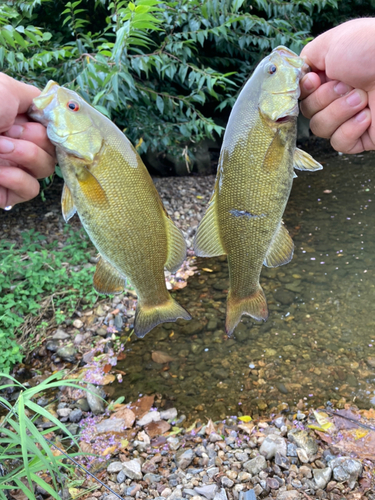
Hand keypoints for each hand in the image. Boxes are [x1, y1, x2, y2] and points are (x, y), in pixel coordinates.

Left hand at [0, 73, 55, 208]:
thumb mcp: (5, 89)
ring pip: (45, 169)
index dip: (55, 127)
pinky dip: (17, 179)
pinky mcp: (5, 191)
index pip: (53, 128)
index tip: (44, 122)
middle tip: (7, 131)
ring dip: (26, 156)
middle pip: (53, 149)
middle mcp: (16, 142)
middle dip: (35, 139)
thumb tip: (58, 109)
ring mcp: (11, 167)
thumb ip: (36, 97)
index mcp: (16, 118)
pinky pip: (30, 189)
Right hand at [299, 18, 374, 153]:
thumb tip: (299, 79)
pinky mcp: (361, 138)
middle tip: (347, 85)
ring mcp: (349, 119)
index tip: (314, 81)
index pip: (301, 96)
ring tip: (362, 98)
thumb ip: (305, 60)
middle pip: (308, 114)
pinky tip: (366, 116)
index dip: (303, 92)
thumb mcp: (330, 44)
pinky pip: (339, 144)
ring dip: (338, 112)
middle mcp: (338, 97)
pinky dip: (349, 130)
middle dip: (324, 100)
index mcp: (330, 77)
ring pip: (320, 129)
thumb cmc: (369, 49)